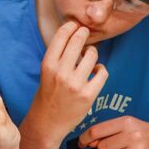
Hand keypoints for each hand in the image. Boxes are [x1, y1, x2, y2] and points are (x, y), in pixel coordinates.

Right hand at [28, 22, 107, 142]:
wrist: (47, 123)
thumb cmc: (47, 95)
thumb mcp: (46, 73)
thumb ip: (58, 56)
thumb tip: (75, 35)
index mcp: (48, 65)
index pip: (61, 36)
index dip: (71, 27)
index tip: (75, 26)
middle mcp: (60, 72)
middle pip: (78, 41)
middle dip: (84, 33)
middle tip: (85, 32)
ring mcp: (75, 84)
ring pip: (92, 55)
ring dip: (93, 53)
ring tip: (89, 58)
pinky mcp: (88, 95)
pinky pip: (102, 72)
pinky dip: (101, 70)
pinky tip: (96, 72)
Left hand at [78, 116, 148, 148]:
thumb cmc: (146, 132)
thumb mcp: (128, 124)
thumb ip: (108, 131)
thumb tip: (89, 142)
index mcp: (126, 122)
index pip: (96, 131)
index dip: (85, 138)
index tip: (83, 142)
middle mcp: (132, 136)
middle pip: (101, 148)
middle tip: (115, 146)